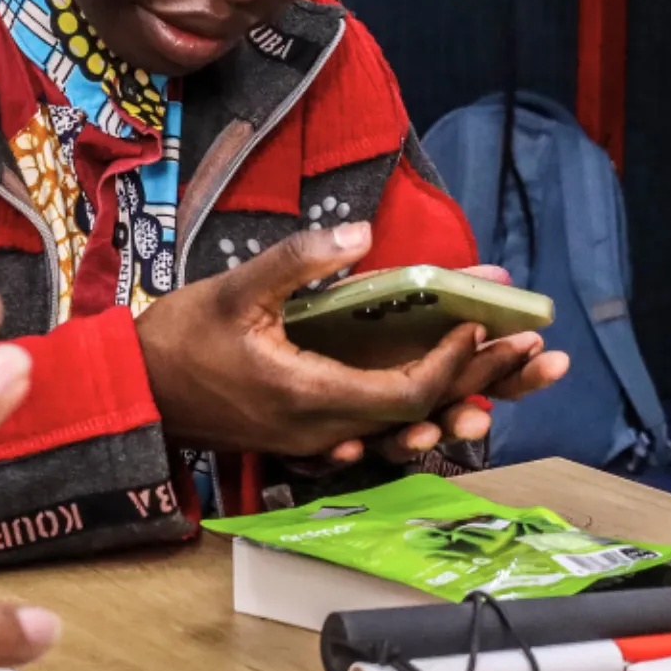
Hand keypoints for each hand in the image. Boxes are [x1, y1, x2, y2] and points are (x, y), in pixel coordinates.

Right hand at [135, 222, 555, 464]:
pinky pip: (379, 430)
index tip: (478, 321)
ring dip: (464, 395)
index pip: (404, 392)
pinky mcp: (308, 434)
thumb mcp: (233, 288)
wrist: (131, 395)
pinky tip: (450, 399)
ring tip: (515, 371)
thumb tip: (360, 233)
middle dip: (485, 380)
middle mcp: (323, 428)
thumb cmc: (177, 340)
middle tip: (539, 351)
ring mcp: (317, 438)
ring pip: (406, 424)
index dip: (450, 361)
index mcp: (309, 396)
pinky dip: (420, 411)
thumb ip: (297, 260)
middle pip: (422, 412)